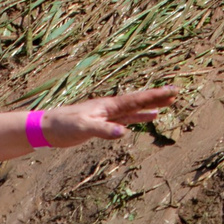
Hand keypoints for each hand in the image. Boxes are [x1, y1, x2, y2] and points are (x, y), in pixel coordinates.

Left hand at [41, 86, 176, 146]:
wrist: (47, 127)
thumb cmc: (63, 125)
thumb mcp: (83, 128)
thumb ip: (103, 130)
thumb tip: (124, 132)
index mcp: (108, 105)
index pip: (137, 100)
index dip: (155, 96)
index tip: (172, 91)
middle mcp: (110, 107)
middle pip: (138, 101)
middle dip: (157, 97)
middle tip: (176, 93)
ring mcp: (107, 114)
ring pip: (134, 109)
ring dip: (149, 107)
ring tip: (166, 105)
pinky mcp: (102, 122)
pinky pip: (125, 118)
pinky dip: (137, 118)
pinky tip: (145, 119)